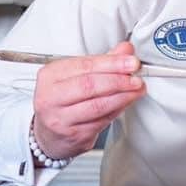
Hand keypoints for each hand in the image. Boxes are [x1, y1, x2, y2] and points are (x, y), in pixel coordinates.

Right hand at [31, 41, 145, 160]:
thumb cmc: (63, 100)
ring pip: (98, 105)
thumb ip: (103, 62)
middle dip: (118, 80)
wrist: (49, 134)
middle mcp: (51, 97)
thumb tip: (125, 50)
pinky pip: (102, 121)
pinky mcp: (73, 135)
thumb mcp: (77, 76)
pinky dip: (118, 110)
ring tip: (136, 90)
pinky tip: (126, 102)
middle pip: (90, 85)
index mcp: (50, 76)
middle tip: (136, 77)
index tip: (131, 61)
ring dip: (123, 96)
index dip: (112, 63)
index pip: (85, 65)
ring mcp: (60, 118)